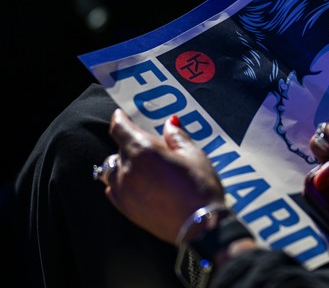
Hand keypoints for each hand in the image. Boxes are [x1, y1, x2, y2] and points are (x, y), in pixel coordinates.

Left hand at [104, 109, 224, 243]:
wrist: (201, 226)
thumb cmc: (200, 187)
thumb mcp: (193, 155)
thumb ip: (177, 136)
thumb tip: (170, 123)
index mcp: (142, 151)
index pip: (120, 128)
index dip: (120, 119)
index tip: (121, 115)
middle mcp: (127, 170)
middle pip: (119, 148)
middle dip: (132, 143)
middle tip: (152, 145)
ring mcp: (123, 191)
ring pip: (113, 170)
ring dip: (124, 163)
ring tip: (144, 166)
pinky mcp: (126, 209)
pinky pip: (114, 189)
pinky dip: (122, 182)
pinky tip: (139, 183)